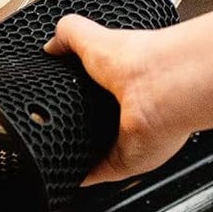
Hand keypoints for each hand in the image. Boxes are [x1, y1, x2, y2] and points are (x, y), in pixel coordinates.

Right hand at [45, 14, 189, 186]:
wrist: (161, 91)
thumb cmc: (139, 60)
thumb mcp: (95, 38)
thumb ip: (72, 34)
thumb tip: (52, 41)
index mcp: (125, 76)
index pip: (102, 85)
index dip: (85, 88)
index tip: (61, 95)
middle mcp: (130, 106)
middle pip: (103, 119)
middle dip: (82, 123)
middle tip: (54, 124)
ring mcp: (128, 134)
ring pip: (101, 148)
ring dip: (81, 151)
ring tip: (57, 147)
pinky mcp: (125, 160)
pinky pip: (100, 174)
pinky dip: (83, 176)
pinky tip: (67, 173)